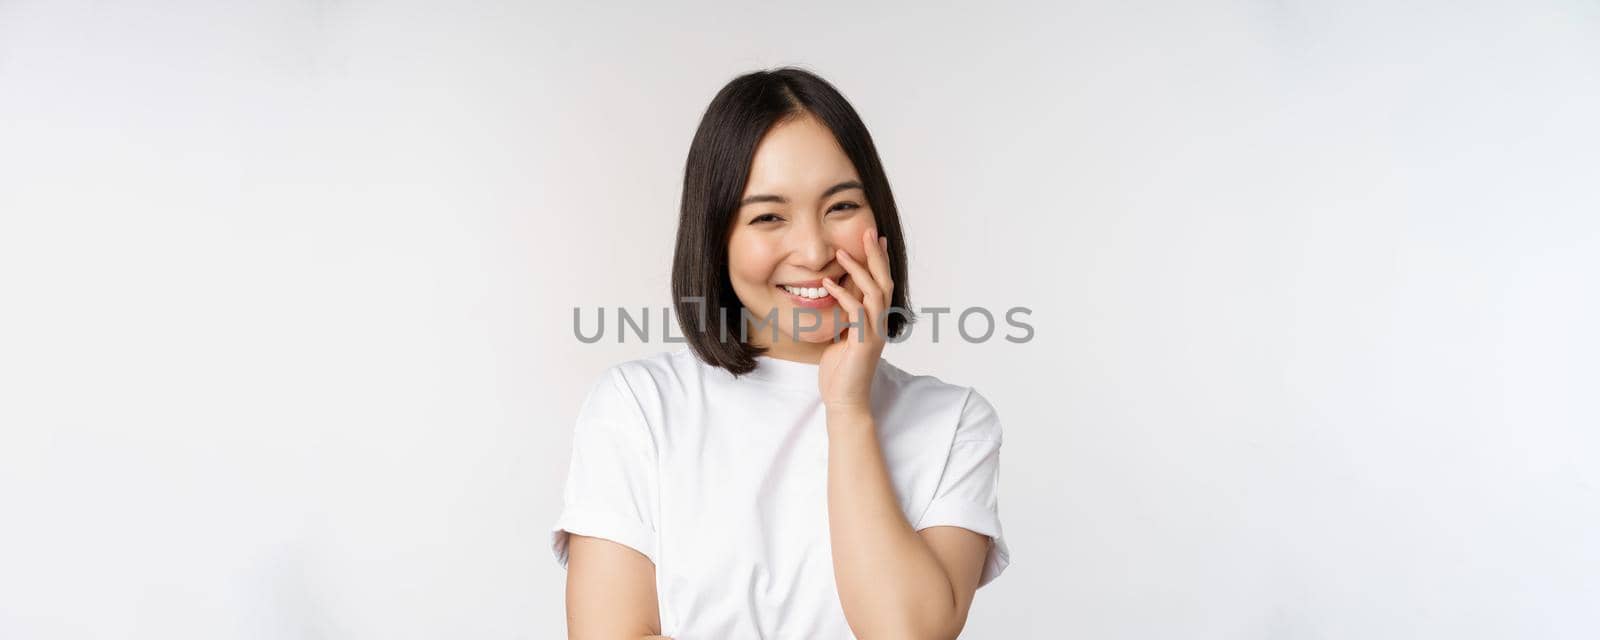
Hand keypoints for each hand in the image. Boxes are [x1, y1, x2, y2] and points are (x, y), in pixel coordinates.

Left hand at [818, 226, 893, 416]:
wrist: (845, 401)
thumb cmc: (840, 372)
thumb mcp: (841, 338)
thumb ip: (844, 318)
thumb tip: (834, 300)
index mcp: (876, 321)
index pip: (882, 284)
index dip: (879, 260)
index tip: (874, 237)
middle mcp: (880, 324)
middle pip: (884, 282)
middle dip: (876, 256)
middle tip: (868, 231)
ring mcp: (875, 333)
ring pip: (874, 294)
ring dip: (859, 271)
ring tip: (843, 252)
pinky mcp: (864, 344)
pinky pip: (857, 313)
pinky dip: (844, 297)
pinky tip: (830, 284)